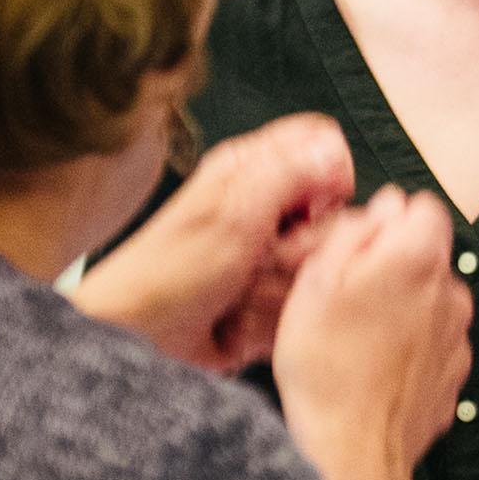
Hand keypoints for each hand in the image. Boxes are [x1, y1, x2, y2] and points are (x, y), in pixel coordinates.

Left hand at [73, 113, 354, 372]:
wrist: (145, 335)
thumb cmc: (170, 273)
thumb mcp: (233, 213)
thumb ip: (288, 173)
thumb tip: (333, 151)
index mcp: (251, 168)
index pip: (322, 143)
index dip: (331, 174)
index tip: (312, 208)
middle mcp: (264, 203)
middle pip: (333, 209)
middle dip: (306, 242)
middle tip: (268, 253)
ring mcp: (270, 249)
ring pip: (323, 258)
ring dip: (287, 281)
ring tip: (247, 286)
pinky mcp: (274, 289)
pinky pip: (306, 297)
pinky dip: (279, 310)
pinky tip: (246, 311)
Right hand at [270, 184, 470, 477]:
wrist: (352, 455)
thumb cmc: (324, 367)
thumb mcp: (316, 282)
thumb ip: (356, 232)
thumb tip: (387, 207)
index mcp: (420, 259)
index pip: (423, 208)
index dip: (385, 221)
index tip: (355, 248)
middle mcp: (452, 293)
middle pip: (425, 256)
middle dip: (390, 266)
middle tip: (343, 296)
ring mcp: (458, 337)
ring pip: (429, 301)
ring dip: (400, 308)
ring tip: (354, 340)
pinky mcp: (455, 375)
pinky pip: (432, 344)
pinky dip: (409, 348)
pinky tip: (373, 369)